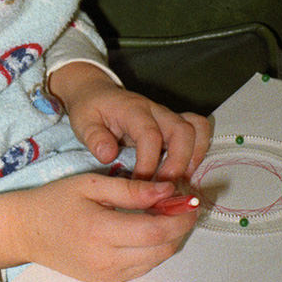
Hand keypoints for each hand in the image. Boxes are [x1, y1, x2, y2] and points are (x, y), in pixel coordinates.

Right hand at [0, 173, 198, 281]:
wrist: (27, 231)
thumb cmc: (55, 201)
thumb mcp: (90, 184)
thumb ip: (130, 189)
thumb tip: (167, 191)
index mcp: (101, 232)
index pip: (155, 230)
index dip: (180, 217)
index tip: (191, 200)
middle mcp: (108, 261)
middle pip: (161, 249)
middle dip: (180, 227)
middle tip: (185, 204)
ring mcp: (109, 276)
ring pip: (156, 260)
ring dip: (169, 238)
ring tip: (168, 213)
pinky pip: (142, 267)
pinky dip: (154, 248)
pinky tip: (150, 228)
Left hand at [48, 62, 210, 179]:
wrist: (97, 93)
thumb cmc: (91, 109)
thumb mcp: (83, 121)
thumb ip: (94, 137)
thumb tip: (108, 155)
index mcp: (133, 109)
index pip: (149, 135)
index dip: (149, 162)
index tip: (140, 184)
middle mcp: (155, 110)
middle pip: (181, 131)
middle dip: (178, 163)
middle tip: (164, 188)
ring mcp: (167, 116)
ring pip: (196, 129)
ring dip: (193, 158)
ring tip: (180, 182)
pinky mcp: (174, 124)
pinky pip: (199, 131)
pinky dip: (199, 152)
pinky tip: (186, 173)